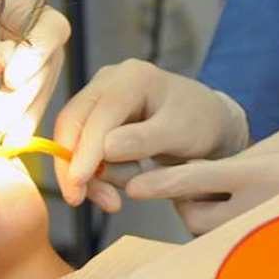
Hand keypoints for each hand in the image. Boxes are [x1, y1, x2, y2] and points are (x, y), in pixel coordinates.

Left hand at [0, 0, 69, 131]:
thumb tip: (5, 59)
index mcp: (26, 13)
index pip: (50, 28)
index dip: (36, 54)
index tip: (10, 80)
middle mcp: (40, 43)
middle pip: (45, 70)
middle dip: (18, 99)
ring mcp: (39, 74)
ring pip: (39, 98)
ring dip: (17, 121)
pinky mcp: (30, 102)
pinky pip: (30, 117)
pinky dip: (14, 133)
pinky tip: (1, 144)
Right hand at [53, 59, 249, 209]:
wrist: (206, 123)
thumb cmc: (199, 124)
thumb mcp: (180, 134)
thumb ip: (145, 140)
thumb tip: (106, 149)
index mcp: (133, 78)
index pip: (99, 115)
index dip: (84, 150)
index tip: (77, 184)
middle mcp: (109, 81)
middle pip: (73, 123)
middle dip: (74, 165)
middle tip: (79, 200)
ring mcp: (100, 97)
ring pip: (73, 139)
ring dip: (89, 174)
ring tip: (116, 197)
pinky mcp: (97, 118)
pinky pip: (82, 148)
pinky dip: (94, 173)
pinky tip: (116, 187)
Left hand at [125, 129, 278, 233]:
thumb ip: (238, 163)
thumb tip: (202, 175)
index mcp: (264, 173)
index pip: (200, 178)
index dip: (165, 181)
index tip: (136, 184)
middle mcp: (264, 207)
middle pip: (195, 217)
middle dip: (181, 201)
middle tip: (185, 182)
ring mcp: (270, 229)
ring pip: (209, 234)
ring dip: (199, 216)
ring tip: (213, 194)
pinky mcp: (275, 242)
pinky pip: (230, 241)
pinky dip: (219, 228)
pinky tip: (223, 210)